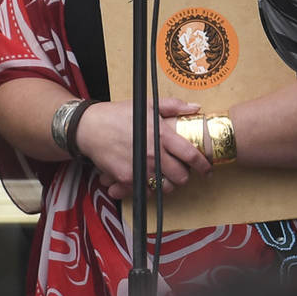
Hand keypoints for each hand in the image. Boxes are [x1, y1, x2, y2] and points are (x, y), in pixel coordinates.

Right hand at [76, 97, 209, 196]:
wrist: (89, 127)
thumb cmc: (118, 114)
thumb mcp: (146, 104)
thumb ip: (172, 106)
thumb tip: (195, 107)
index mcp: (161, 135)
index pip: (190, 155)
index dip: (203, 165)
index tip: (207, 169)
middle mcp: (153, 154)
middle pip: (181, 177)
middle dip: (184, 176)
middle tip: (181, 171)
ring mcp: (140, 168)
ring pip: (165, 187)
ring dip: (168, 184)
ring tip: (164, 176)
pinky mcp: (127, 179)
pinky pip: (146, 191)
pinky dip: (149, 188)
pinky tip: (147, 178)